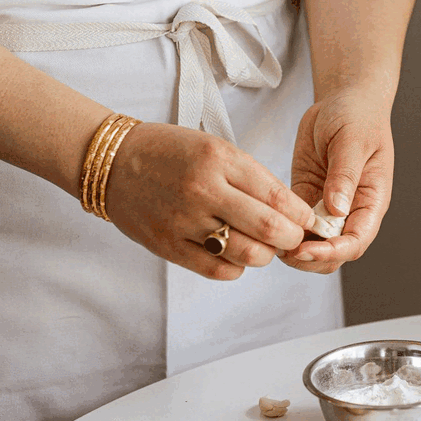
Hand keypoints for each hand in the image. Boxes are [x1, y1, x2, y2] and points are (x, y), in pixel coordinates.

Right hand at [105, 123, 313, 280]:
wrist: (112, 162)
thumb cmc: (170, 152)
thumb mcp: (216, 150)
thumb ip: (252, 179)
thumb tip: (291, 211)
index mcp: (220, 160)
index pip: (278, 197)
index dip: (302, 216)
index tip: (308, 221)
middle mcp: (203, 190)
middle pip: (269, 229)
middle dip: (291, 238)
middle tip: (292, 237)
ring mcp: (184, 221)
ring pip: (246, 255)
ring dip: (265, 255)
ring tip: (263, 246)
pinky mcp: (168, 246)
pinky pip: (217, 270)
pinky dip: (236, 267)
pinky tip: (234, 255)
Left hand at [280, 87, 393, 273]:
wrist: (344, 101)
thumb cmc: (358, 117)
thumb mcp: (352, 142)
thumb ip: (345, 175)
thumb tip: (337, 208)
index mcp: (371, 201)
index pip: (356, 241)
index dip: (332, 251)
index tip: (306, 249)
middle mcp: (351, 210)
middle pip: (334, 253)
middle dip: (309, 257)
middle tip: (282, 247)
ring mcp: (327, 207)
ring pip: (313, 244)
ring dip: (293, 247)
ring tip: (270, 237)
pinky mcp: (307, 198)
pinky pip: (296, 224)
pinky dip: (282, 229)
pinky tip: (265, 223)